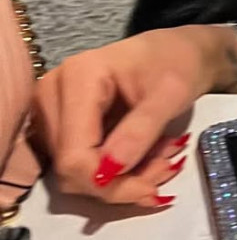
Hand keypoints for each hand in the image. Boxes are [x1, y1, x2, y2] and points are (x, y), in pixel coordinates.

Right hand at [32, 26, 218, 208]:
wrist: (180, 51)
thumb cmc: (179, 61)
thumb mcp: (173, 91)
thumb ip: (142, 129)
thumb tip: (108, 172)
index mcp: (78, 76)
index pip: (74, 154)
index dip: (108, 182)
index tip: (151, 188)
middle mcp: (53, 94)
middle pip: (71, 169)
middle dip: (121, 181)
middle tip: (167, 166)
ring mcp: (53, 112)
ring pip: (76, 175)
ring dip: (123, 179)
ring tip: (163, 157)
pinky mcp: (61, 128)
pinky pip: (82, 167)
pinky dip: (118, 173)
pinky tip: (148, 158)